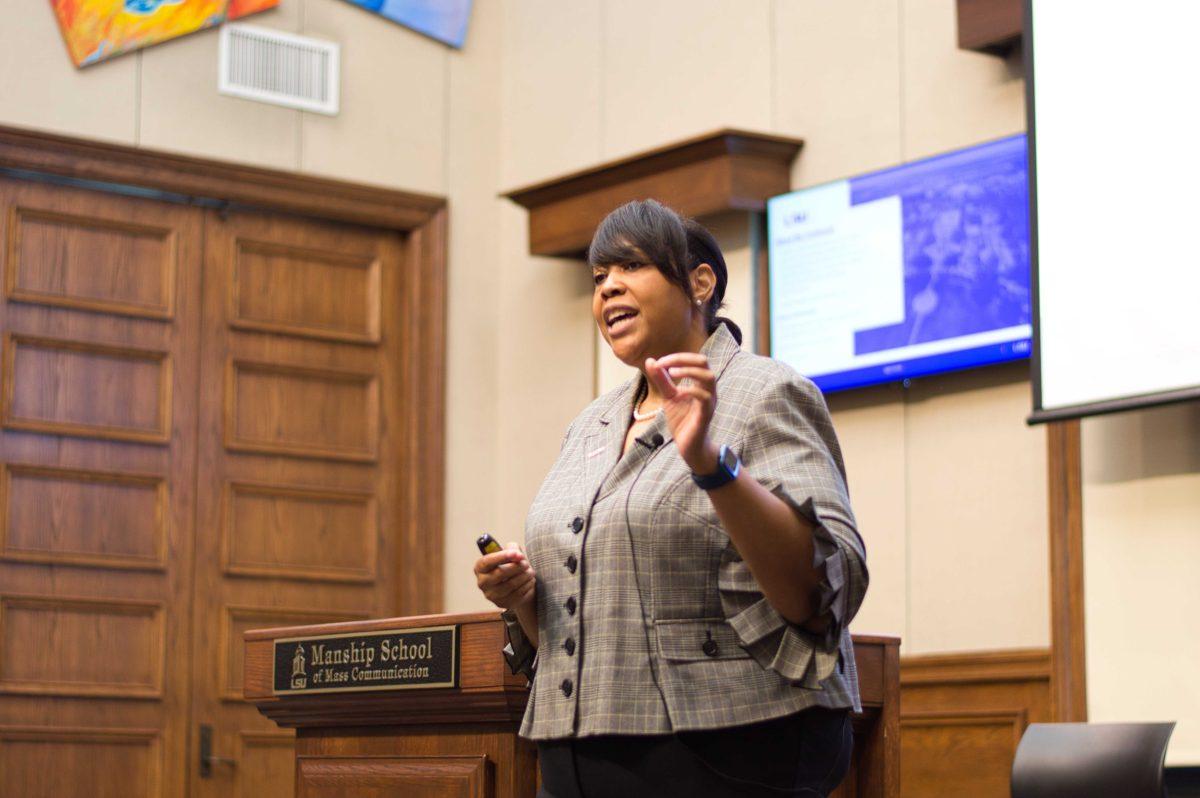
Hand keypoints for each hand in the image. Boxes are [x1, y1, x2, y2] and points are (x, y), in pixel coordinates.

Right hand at [473, 541, 536, 610]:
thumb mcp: (509, 553)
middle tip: (526, 563)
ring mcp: (492, 595)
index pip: (488, 562)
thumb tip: (517, 555)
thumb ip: (512, 549)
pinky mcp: (503, 604)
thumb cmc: (509, 565)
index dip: (503, 556)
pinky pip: (518, 594)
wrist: (514, 585)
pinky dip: (527, 586)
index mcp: (480, 568)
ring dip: (524, 576)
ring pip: (511, 584)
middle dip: (517, 566)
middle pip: (500, 573)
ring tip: (531, 571)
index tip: (517, 554)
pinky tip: (530, 580)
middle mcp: (482, 583)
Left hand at [645, 352, 718, 473]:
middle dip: (683, 359)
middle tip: (664, 364)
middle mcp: (708, 389)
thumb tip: (651, 360)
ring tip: (671, 373)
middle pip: (704, 362)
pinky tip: (679, 393)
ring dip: (688, 371)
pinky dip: (691, 390)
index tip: (659, 363)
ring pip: (708, 377)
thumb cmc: (682, 420)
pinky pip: (705, 397)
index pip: (694, 360)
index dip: (677, 357)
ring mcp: (709, 401)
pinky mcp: (706, 414)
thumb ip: (662, 380)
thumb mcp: (668, 396)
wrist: (688, 446)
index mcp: (700, 383)